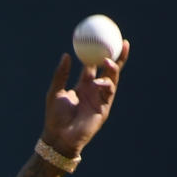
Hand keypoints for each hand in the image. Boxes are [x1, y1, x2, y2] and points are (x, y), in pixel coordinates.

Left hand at [41, 42, 128, 158]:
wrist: (58, 138)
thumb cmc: (54, 117)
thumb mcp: (55, 92)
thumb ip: (61, 74)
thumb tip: (66, 54)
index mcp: (83, 85)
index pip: (94, 64)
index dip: (99, 51)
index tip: (103, 38)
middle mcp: (94, 90)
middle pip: (109, 69)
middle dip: (117, 56)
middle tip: (122, 42)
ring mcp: (100, 99)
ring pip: (112, 79)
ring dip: (112, 68)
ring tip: (107, 61)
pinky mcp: (104, 109)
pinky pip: (109, 92)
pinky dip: (106, 85)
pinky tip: (100, 81)